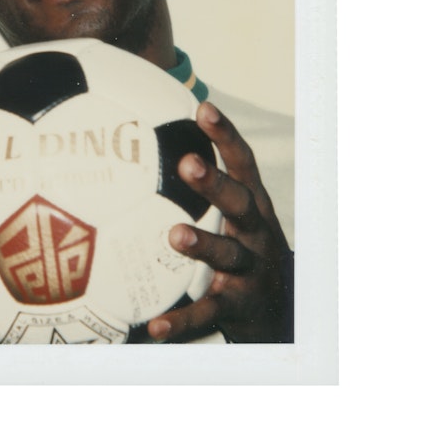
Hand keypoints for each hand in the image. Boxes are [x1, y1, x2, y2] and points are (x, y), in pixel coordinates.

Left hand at [148, 102, 293, 343]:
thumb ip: (206, 187)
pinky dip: (182, 323)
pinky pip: (208, 315)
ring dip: (203, 243)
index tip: (203, 108)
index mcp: (253, 207)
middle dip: (214, 183)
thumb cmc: (247, 251)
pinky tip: (154, 328)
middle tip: (186, 162)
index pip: (242, 164)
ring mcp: (249, 271)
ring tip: (175, 235)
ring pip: (227, 254)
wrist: (285, 314)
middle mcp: (256, 234)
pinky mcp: (238, 308)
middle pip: (239, 203)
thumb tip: (150, 146)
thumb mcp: (237, 216)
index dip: (225, 135)